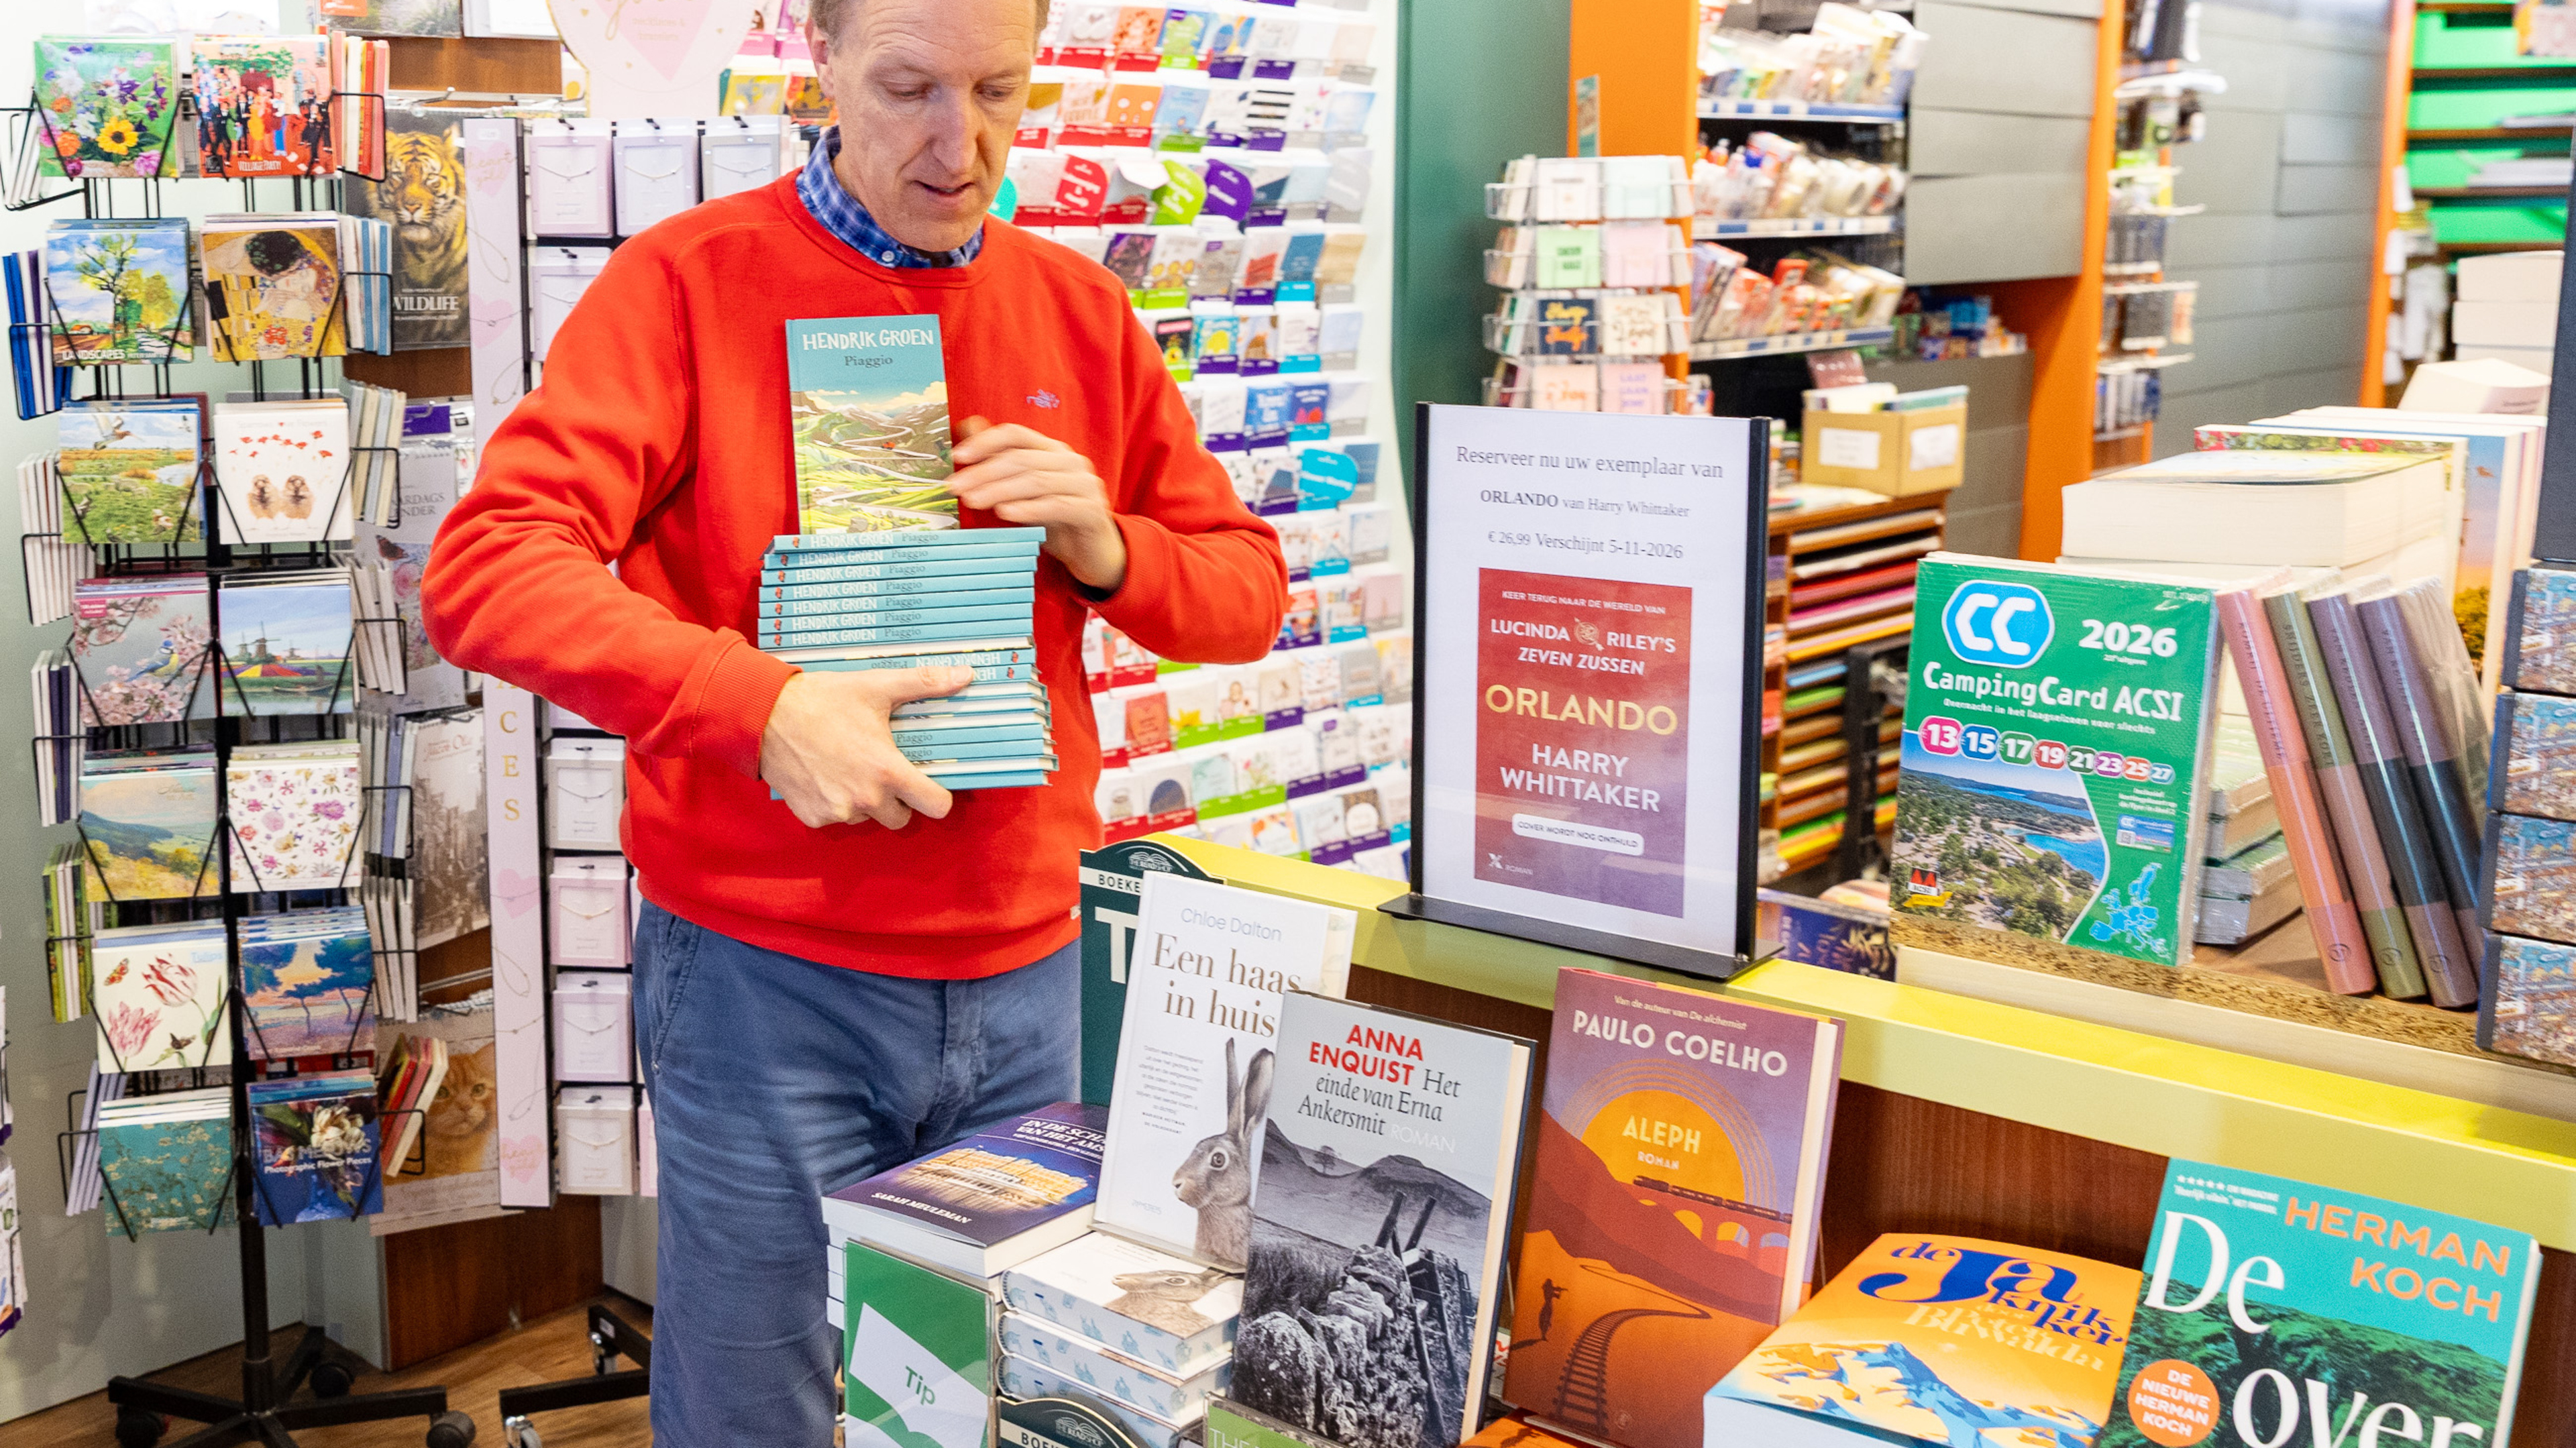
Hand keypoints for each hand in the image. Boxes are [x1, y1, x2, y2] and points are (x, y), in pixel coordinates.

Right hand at [759, 667, 970, 828]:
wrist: (763, 715)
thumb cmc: (821, 699)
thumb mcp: (876, 686)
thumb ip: (924, 683)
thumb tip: (965, 675)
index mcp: (887, 771)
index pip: (936, 806)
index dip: (937, 796)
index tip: (929, 784)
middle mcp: (865, 799)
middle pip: (902, 818)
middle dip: (899, 799)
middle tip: (883, 770)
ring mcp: (837, 812)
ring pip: (868, 818)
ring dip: (866, 801)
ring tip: (850, 767)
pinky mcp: (813, 817)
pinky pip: (837, 818)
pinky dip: (835, 803)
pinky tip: (826, 775)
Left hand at [948, 416, 1127, 591]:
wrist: (1093, 554)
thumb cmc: (1054, 521)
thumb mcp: (1024, 492)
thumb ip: (1001, 461)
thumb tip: (967, 426)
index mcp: (1053, 450)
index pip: (1015, 435)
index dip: (985, 442)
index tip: (957, 457)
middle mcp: (1070, 462)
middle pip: (1022, 459)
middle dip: (984, 472)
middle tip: (956, 488)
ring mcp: (1085, 485)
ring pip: (1036, 481)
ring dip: (999, 490)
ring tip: (972, 501)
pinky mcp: (1091, 510)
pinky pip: (1056, 505)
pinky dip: (1029, 508)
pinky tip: (1005, 513)